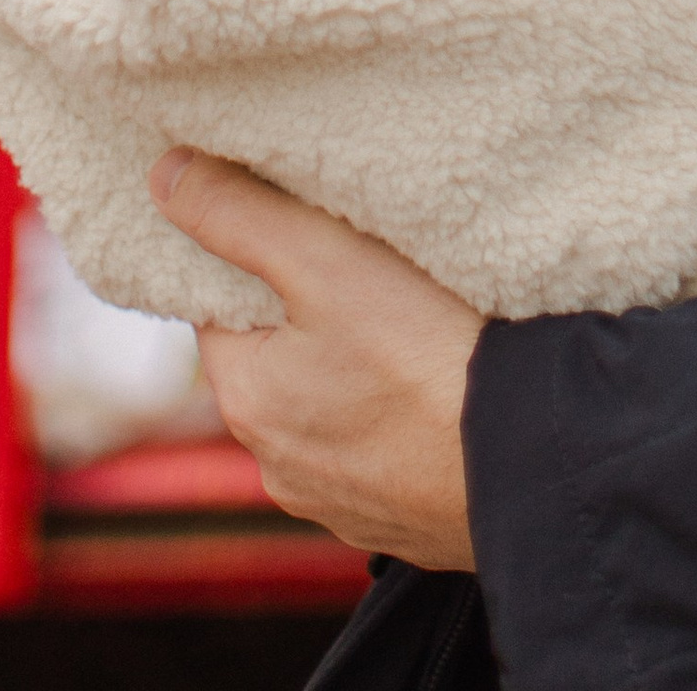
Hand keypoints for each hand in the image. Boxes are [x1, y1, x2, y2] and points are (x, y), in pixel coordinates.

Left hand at [149, 150, 480, 566]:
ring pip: (330, 409)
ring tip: (415, 327)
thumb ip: (239, 214)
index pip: (222, 306)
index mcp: (247, 402)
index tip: (307, 226)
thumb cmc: (428, 356)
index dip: (259, 255)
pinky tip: (441, 390)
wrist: (534, 464)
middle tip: (371, 267)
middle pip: (277, 359)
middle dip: (311, 313)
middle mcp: (278, 468)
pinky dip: (400, 419)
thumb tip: (162, 175)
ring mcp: (343, 503)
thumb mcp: (325, 259)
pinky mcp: (403, 520)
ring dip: (356, 372)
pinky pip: (383, 452)